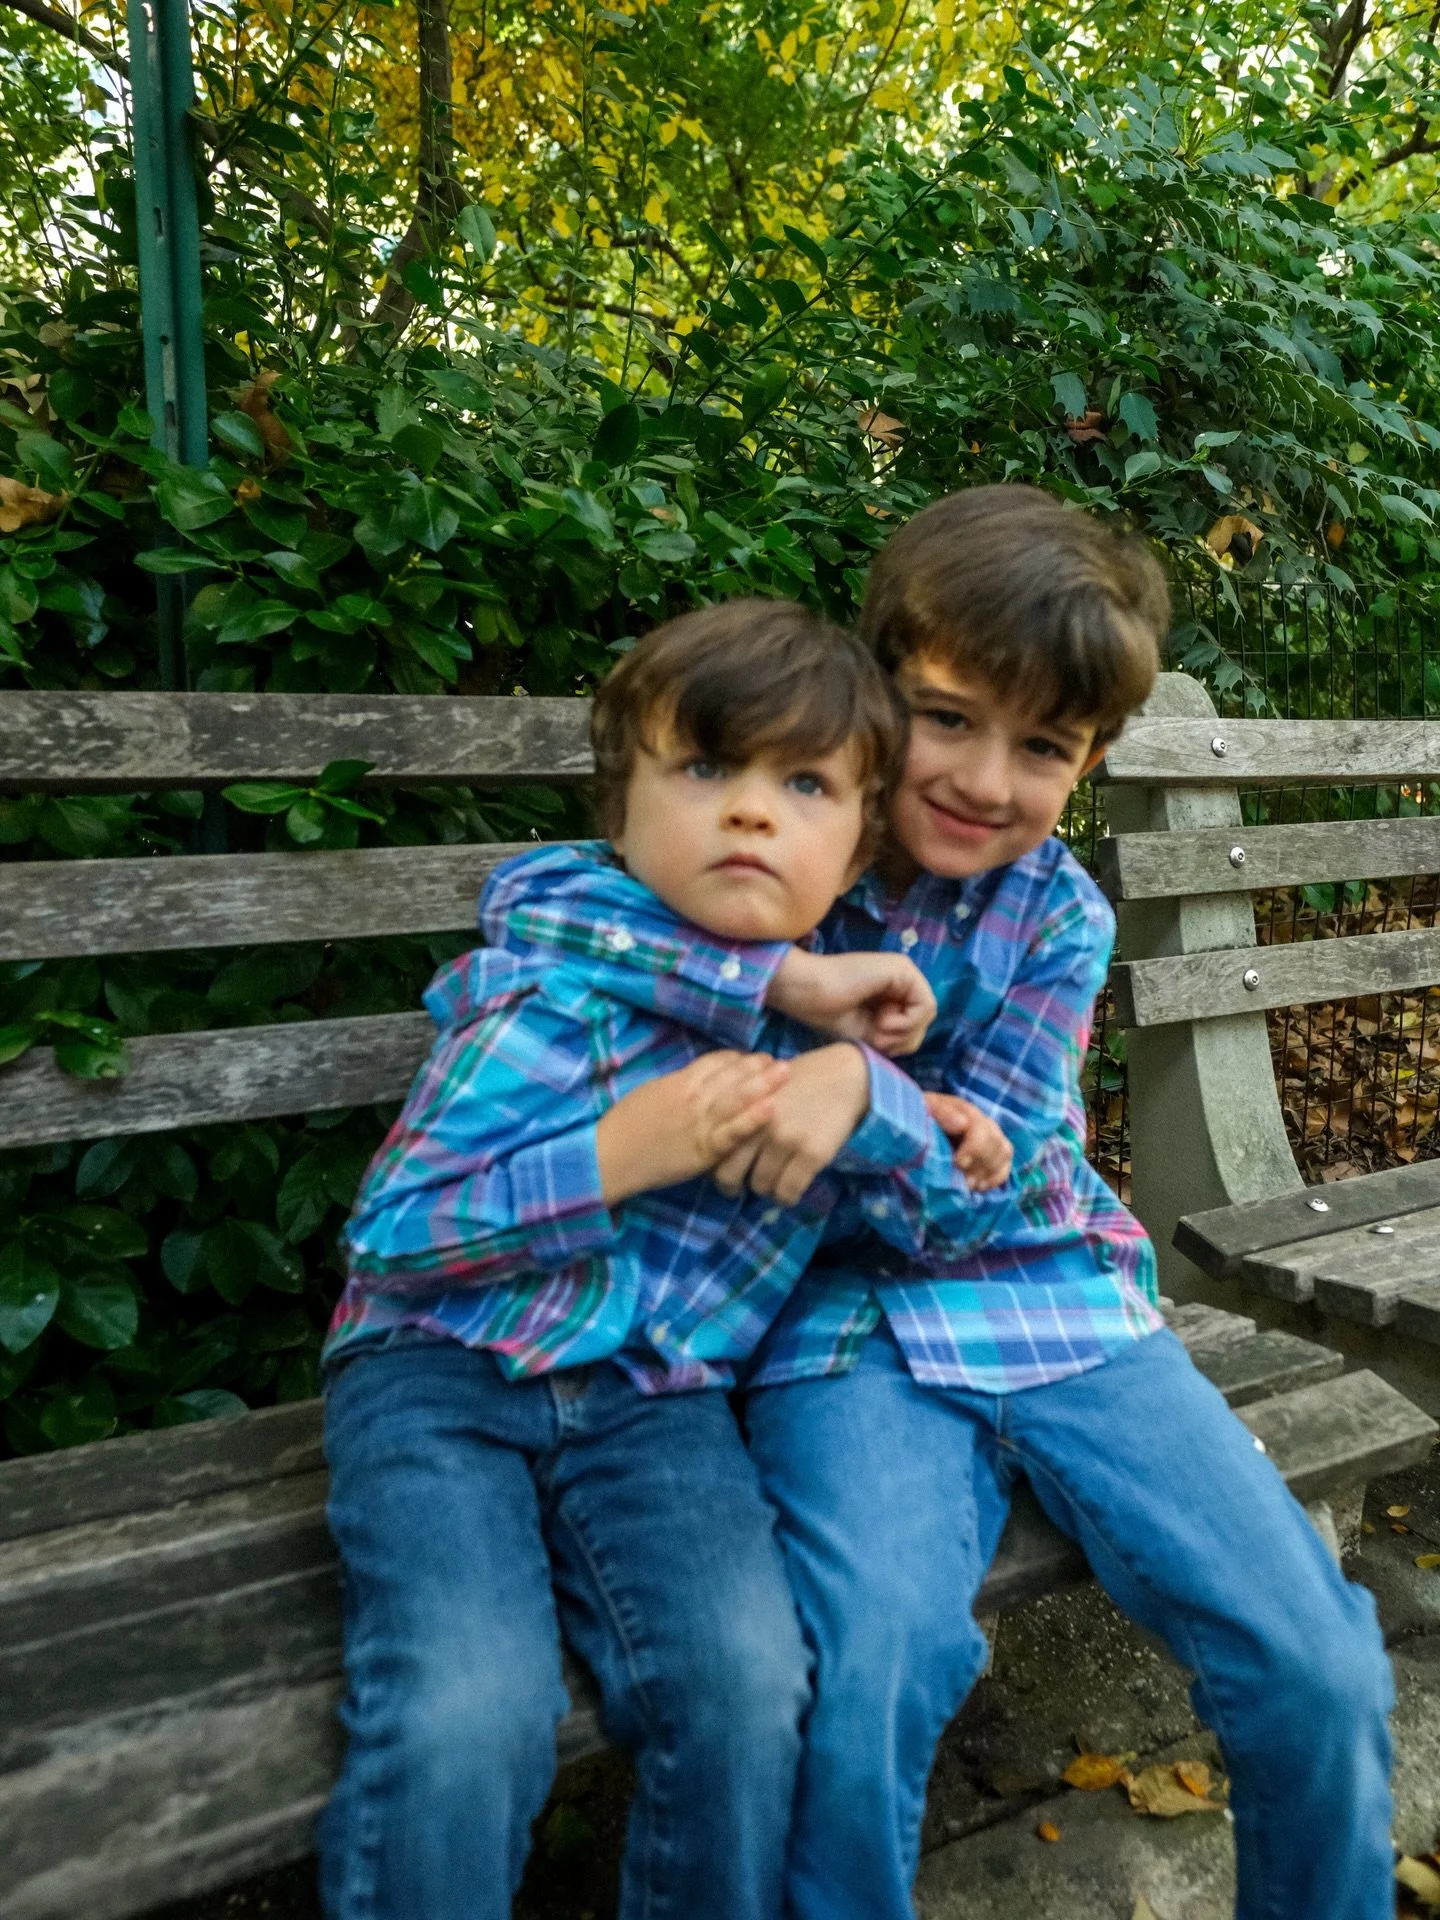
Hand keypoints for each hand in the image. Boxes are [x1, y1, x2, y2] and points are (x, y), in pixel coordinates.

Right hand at [596, 1052, 789, 1203]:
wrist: (609, 1156)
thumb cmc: (626, 1125)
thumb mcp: (651, 1092)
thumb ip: (679, 1085)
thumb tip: (699, 1079)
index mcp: (679, 1081)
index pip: (715, 1062)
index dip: (738, 1059)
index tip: (755, 1059)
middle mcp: (692, 1098)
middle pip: (731, 1076)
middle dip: (758, 1066)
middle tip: (781, 1060)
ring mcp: (699, 1124)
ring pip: (736, 1099)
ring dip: (763, 1084)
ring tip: (786, 1073)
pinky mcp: (702, 1151)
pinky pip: (731, 1133)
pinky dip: (752, 1120)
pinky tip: (772, 1109)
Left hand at [712, 1042, 869, 1206]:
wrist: (843, 1075)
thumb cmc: (800, 1079)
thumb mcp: (761, 1089)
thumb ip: (742, 1115)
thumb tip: (724, 1148)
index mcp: (742, 1108)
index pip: (716, 1152)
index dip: (719, 1169)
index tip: (729, 1175)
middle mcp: (758, 1126)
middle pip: (730, 1175)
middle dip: (736, 1186)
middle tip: (748, 1184)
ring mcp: (785, 1141)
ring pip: (761, 1186)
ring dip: (767, 1189)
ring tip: (777, 1181)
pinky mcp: (811, 1154)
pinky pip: (788, 1192)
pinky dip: (787, 1197)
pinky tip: (792, 1191)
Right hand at [767, 948, 935, 1056]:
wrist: (807, 992)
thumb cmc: (828, 1012)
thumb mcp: (869, 1034)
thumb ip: (896, 1035)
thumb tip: (915, 1038)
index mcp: (892, 991)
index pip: (915, 1024)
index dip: (898, 1042)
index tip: (874, 1042)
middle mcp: (902, 978)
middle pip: (923, 1020)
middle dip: (901, 1039)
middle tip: (875, 1037)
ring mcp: (904, 971)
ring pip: (927, 1013)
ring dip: (902, 1031)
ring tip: (876, 1028)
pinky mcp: (903, 969)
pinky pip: (925, 1005)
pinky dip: (906, 1022)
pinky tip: (881, 1021)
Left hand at [923, 1093, 1012, 1191]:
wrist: (920, 1129)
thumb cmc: (918, 1122)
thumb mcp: (921, 1112)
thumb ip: (940, 1114)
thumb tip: (962, 1124)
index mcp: (964, 1111)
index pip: (981, 1129)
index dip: (974, 1148)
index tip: (959, 1163)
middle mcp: (982, 1122)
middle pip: (995, 1143)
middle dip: (980, 1165)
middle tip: (963, 1180)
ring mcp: (990, 1137)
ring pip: (1004, 1153)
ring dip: (988, 1172)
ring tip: (969, 1184)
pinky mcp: (994, 1153)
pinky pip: (1006, 1164)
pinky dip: (996, 1178)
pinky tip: (981, 1187)